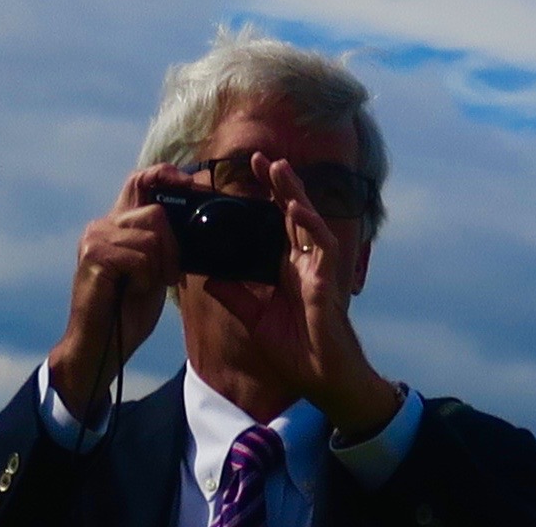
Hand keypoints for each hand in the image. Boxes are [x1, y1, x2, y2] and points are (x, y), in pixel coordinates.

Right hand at [45, 176, 179, 423]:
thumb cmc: (126, 312)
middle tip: (167, 276)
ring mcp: (96, 239)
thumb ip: (162, 242)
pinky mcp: (95, 256)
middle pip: (156, 211)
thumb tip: (192, 216)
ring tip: (142, 287)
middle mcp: (102, 225)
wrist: (99, 349)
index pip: (139, 180)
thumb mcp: (153, 269)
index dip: (165, 175)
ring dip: (158, 267)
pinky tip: (130, 292)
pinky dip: (145, 279)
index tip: (190, 184)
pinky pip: (141, 257)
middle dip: (172, 247)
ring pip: (151, 235)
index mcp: (116, 225)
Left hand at [258, 159, 402, 444]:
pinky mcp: (327, 279)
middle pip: (290, 214)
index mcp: (287, 270)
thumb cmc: (296, 351)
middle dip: (278, 185)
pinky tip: (296, 207)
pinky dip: (309, 224)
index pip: (275, 226)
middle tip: (259, 158)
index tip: (245, 177)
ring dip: (294, 192)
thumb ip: (236, 296)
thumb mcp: (256, 321)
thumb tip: (208, 278)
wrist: (321, 378)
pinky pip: (320, 244)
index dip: (264, 201)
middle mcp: (303, 263)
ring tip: (278, 167)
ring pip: (307, 220)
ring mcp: (317, 268)